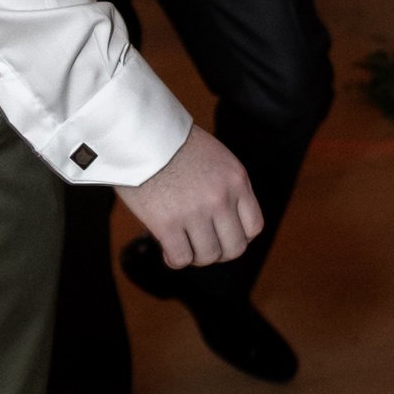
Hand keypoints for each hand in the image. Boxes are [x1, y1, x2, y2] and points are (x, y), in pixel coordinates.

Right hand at [116, 125, 261, 269]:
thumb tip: (223, 218)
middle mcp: (221, 198)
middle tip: (202, 247)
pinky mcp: (167, 223)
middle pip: (234, 247)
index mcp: (236, 180)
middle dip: (219, 252)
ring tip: (183, 246)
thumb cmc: (171, 143)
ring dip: (195, 256)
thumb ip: (224, 185)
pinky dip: (175, 259)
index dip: (239, 237)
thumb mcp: (214, 158)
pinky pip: (181, 257)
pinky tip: (167, 250)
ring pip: (208, 256)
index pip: (254, 226)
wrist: (139, 133)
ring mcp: (195, 212)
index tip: (223, 235)